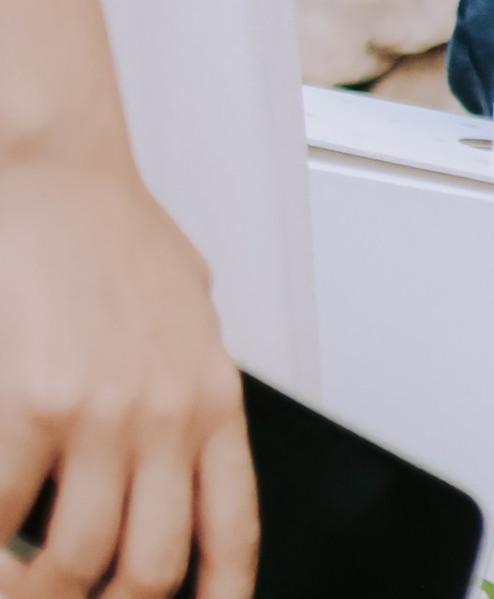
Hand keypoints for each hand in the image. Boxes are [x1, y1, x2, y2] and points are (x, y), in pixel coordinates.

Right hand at [0, 144, 254, 598]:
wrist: (63, 175)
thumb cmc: (117, 236)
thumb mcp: (188, 312)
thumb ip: (192, 380)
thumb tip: (189, 433)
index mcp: (215, 396)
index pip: (232, 529)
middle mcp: (171, 413)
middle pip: (150, 572)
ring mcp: (107, 413)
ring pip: (79, 564)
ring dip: (38, 596)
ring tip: (17, 589)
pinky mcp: (39, 403)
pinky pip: (6, 519)